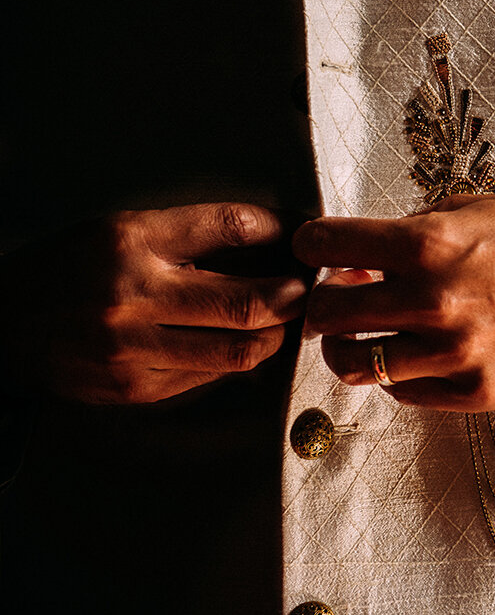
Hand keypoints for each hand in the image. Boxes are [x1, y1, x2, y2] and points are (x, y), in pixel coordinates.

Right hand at [0, 203, 308, 403]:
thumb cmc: (67, 269)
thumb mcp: (117, 231)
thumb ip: (187, 236)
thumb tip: (268, 240)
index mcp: (131, 240)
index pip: (231, 227)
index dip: (279, 230)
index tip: (300, 235)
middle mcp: (134, 294)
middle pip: (249, 302)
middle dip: (294, 297)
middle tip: (307, 290)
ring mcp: (134, 347)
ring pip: (240, 350)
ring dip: (276, 337)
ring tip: (284, 322)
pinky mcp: (135, 386)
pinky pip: (210, 376)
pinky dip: (236, 359)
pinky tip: (242, 345)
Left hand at [294, 195, 494, 411]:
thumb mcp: (478, 208)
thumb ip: (414, 229)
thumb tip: (363, 254)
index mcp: (430, 243)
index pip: (326, 244)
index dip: (309, 245)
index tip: (313, 250)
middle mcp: (435, 300)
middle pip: (327, 314)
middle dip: (319, 304)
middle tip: (330, 301)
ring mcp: (455, 353)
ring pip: (356, 365)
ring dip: (347, 348)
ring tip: (359, 338)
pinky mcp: (476, 391)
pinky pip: (406, 394)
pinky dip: (397, 376)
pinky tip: (412, 355)